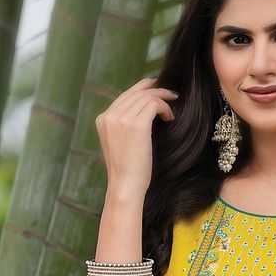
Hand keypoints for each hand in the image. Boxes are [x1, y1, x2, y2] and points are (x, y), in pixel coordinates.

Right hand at [94, 75, 178, 203]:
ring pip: (146, 96)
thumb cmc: (127, 171)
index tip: (157, 91)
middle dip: (155, 89)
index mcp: (103, 119)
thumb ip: (124, 126)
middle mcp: (109, 115)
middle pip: (136, 92)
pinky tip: (170, 118)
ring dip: (163, 99)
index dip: (143, 89)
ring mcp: (121, 119)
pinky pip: (154, 104)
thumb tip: (144, 112)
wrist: (125, 187)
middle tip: (171, 93)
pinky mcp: (136, 124)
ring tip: (173, 108)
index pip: (125, 95)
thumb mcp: (120, 143)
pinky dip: (165, 108)